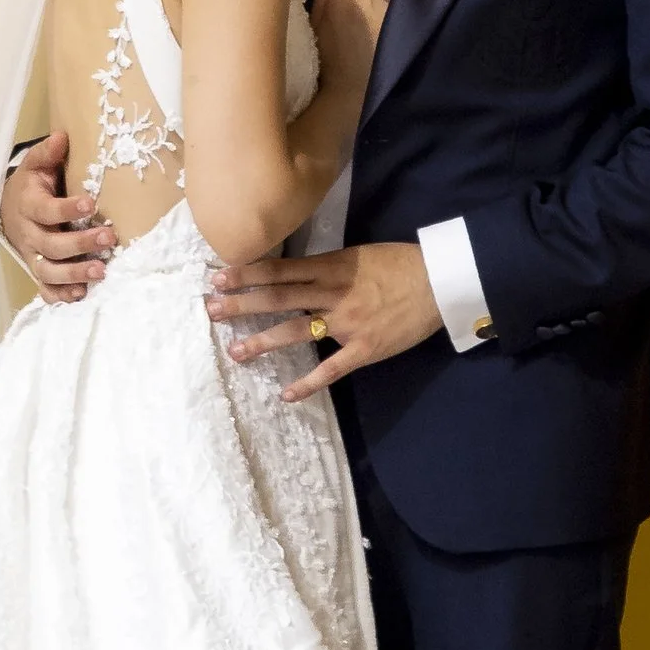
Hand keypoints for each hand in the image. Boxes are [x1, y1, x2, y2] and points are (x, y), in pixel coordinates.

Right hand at [0, 132, 111, 301]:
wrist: (9, 210)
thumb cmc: (31, 185)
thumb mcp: (35, 164)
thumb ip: (48, 152)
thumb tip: (63, 137)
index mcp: (29, 205)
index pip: (46, 211)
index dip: (67, 209)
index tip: (91, 203)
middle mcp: (29, 235)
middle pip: (51, 245)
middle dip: (80, 244)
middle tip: (109, 238)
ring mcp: (33, 256)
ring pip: (49, 271)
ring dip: (74, 273)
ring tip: (101, 271)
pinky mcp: (38, 271)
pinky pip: (46, 289)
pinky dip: (62, 295)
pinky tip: (82, 293)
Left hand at [205, 241, 441, 399]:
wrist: (437, 282)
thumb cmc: (396, 264)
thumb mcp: (357, 254)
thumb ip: (325, 266)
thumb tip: (292, 273)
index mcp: (331, 265)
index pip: (280, 269)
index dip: (248, 273)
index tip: (219, 277)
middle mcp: (333, 292)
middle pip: (279, 298)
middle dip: (243, 304)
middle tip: (212, 310)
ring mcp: (348, 322)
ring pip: (297, 331)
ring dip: (264, 342)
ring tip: (236, 352)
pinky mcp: (364, 349)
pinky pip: (331, 369)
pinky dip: (308, 383)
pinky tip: (286, 395)